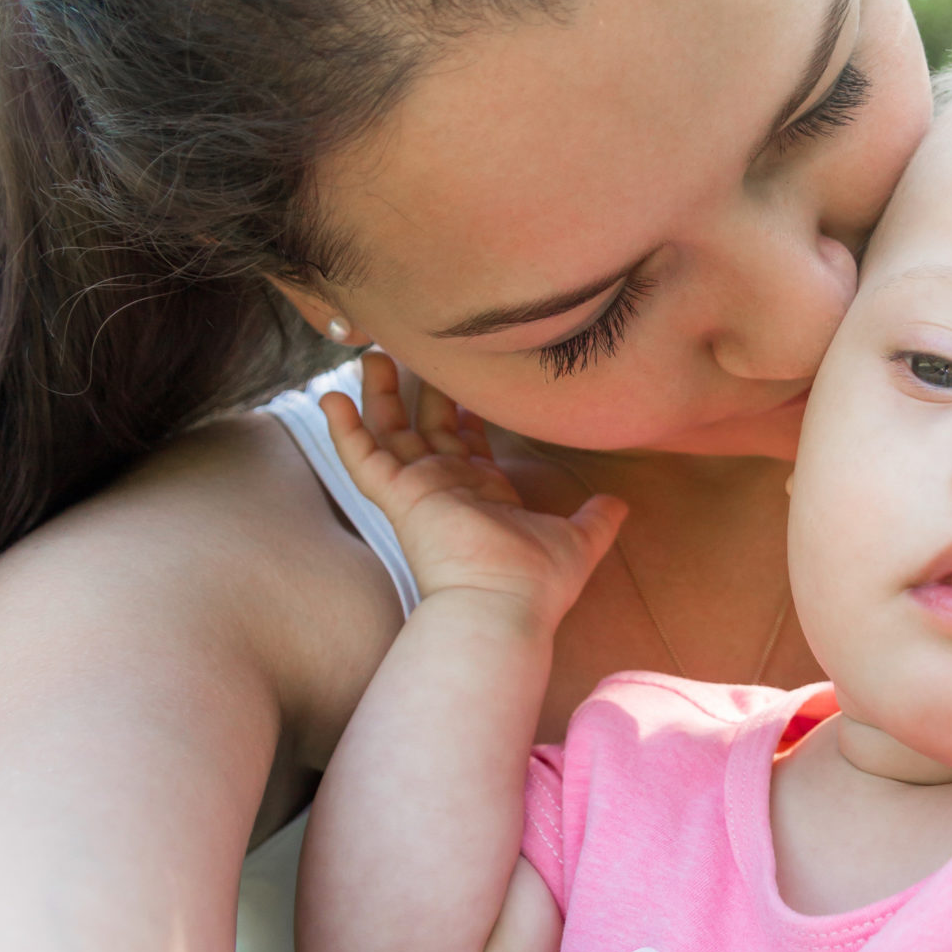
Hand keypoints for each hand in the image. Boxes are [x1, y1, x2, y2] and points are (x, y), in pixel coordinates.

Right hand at [321, 352, 624, 619]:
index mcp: (484, 492)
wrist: (507, 606)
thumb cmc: (538, 584)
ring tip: (370, 351)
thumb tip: (621, 504)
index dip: (462, 407)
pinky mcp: (399, 496)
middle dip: (419, 387)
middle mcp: (447, 488)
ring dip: (378, 394)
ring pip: (390, 432)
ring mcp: (419, 491)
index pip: (466, 440)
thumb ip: (597, 518)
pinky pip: (362, 459)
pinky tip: (329, 395)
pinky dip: (344, 430)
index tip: (461, 373)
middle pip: (425, 426)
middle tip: (414, 346)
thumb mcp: (580, 539)